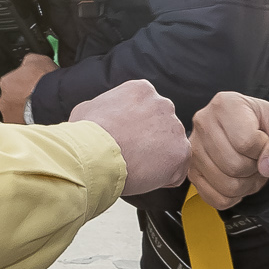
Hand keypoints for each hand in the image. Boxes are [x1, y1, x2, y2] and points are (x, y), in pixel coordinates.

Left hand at [0, 52, 56, 124]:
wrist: (54, 100)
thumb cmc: (46, 81)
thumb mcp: (37, 60)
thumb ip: (28, 62)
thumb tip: (28, 63)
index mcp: (5, 83)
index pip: (11, 82)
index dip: (23, 83)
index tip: (32, 84)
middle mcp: (4, 101)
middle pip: (11, 99)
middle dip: (21, 99)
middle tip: (35, 97)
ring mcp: (10, 116)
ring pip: (16, 114)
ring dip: (25, 112)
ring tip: (39, 109)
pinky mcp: (20, 129)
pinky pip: (23, 125)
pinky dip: (30, 123)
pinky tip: (40, 118)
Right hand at [71, 79, 189, 195]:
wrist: (94, 154)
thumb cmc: (86, 134)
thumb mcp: (88, 108)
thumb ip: (104, 107)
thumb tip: (100, 115)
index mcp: (142, 90)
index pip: (147, 109)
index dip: (136, 128)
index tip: (126, 139)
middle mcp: (163, 104)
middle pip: (162, 127)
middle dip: (150, 142)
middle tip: (131, 154)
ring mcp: (174, 128)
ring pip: (171, 148)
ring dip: (157, 160)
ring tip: (135, 167)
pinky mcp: (181, 151)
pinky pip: (177, 170)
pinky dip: (164, 178)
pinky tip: (144, 176)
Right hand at [187, 92, 268, 208]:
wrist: (261, 137)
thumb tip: (267, 166)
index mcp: (227, 104)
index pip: (246, 142)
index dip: (263, 150)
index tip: (265, 142)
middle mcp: (204, 122)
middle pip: (233, 165)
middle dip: (255, 169)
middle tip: (259, 159)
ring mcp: (194, 148)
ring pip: (225, 184)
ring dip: (246, 185)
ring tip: (250, 169)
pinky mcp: (191, 170)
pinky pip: (214, 198)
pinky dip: (233, 197)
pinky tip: (238, 180)